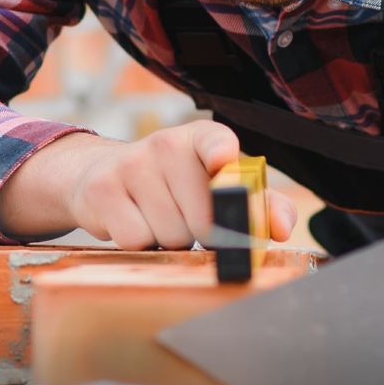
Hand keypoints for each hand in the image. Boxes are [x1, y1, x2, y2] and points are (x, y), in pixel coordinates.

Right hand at [0, 121, 296, 247]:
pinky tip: (136, 223)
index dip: (220, 154)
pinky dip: (141, 245)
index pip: (215, 141)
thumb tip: (281, 227)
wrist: (104, 176)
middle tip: (191, 221)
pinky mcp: (102, 190)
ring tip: (161, 219)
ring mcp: (131, 164)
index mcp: (204, 139)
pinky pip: (137, 240)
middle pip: (204, 218)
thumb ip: (262, 205)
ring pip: (171, 234)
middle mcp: (166, 143)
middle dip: (203, 234)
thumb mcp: (220, 186)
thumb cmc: (178, 186)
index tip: (223, 160)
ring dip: (171, 241)